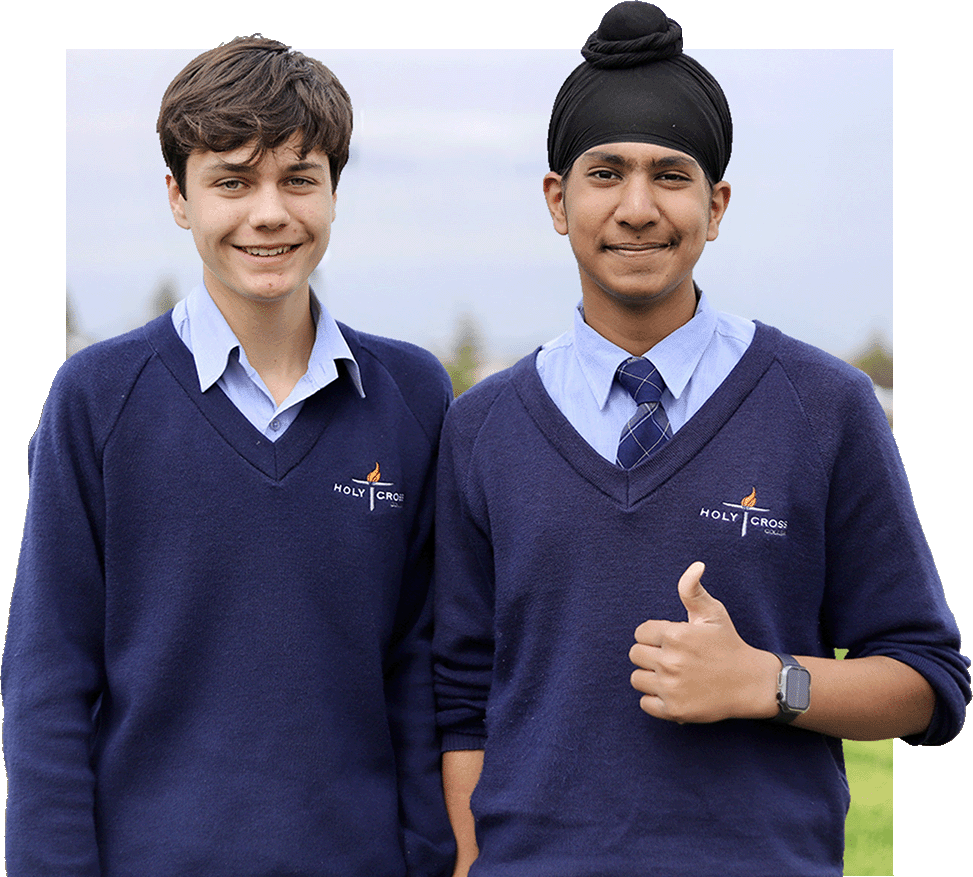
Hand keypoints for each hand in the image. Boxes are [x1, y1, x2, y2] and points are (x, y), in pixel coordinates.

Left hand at [629, 562, 777, 723]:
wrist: (750, 683)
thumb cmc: (728, 644)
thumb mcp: (713, 613)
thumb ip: (693, 590)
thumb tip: (696, 566)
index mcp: (675, 635)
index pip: (640, 632)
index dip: (654, 635)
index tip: (671, 640)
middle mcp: (670, 661)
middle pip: (635, 655)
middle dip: (650, 654)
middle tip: (671, 657)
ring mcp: (671, 687)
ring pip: (636, 678)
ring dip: (650, 676)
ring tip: (670, 674)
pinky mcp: (674, 710)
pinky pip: (644, 703)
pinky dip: (654, 700)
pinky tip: (672, 692)